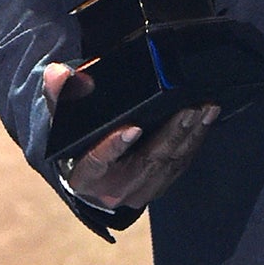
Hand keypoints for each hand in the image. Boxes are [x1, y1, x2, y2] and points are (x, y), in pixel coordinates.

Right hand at [43, 62, 218, 211]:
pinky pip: (181, 165)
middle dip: (170, 135)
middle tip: (188, 109)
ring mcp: (140, 191)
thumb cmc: (79, 140)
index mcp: (84, 176)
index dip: (114, 147)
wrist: (93, 171)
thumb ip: (60, 95)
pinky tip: (206, 120)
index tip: (133, 128)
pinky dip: (195, 141)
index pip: (97, 162)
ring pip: (169, 165)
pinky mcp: (160, 186)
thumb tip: (56, 73)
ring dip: (190, 136)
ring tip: (204, 109)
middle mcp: (113, 190)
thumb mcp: (64, 119)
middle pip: (146, 163)